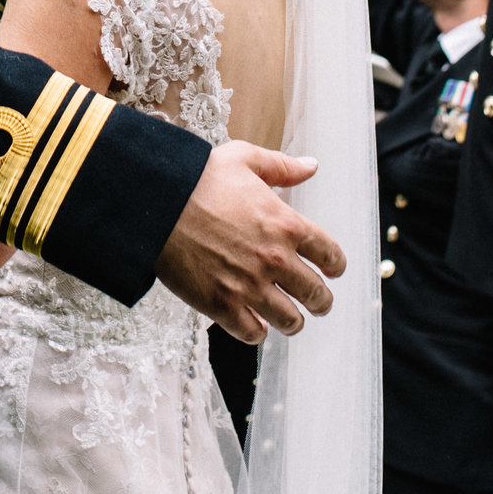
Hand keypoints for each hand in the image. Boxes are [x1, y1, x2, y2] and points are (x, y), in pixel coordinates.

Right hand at [154, 142, 344, 343]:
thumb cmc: (198, 178)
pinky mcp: (222, 305)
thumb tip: (311, 166)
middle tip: (319, 303)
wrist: (156, 203)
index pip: (330, 255)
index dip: (335, 266)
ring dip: (294, 321)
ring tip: (289, 319)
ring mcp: (250, 286)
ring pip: (290, 320)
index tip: (332, 270)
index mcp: (286, 224)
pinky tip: (256, 325)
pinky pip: (253, 334)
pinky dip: (258, 332)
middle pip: (317, 294)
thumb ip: (282, 166)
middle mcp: (275, 259)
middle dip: (322, 301)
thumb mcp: (244, 159)